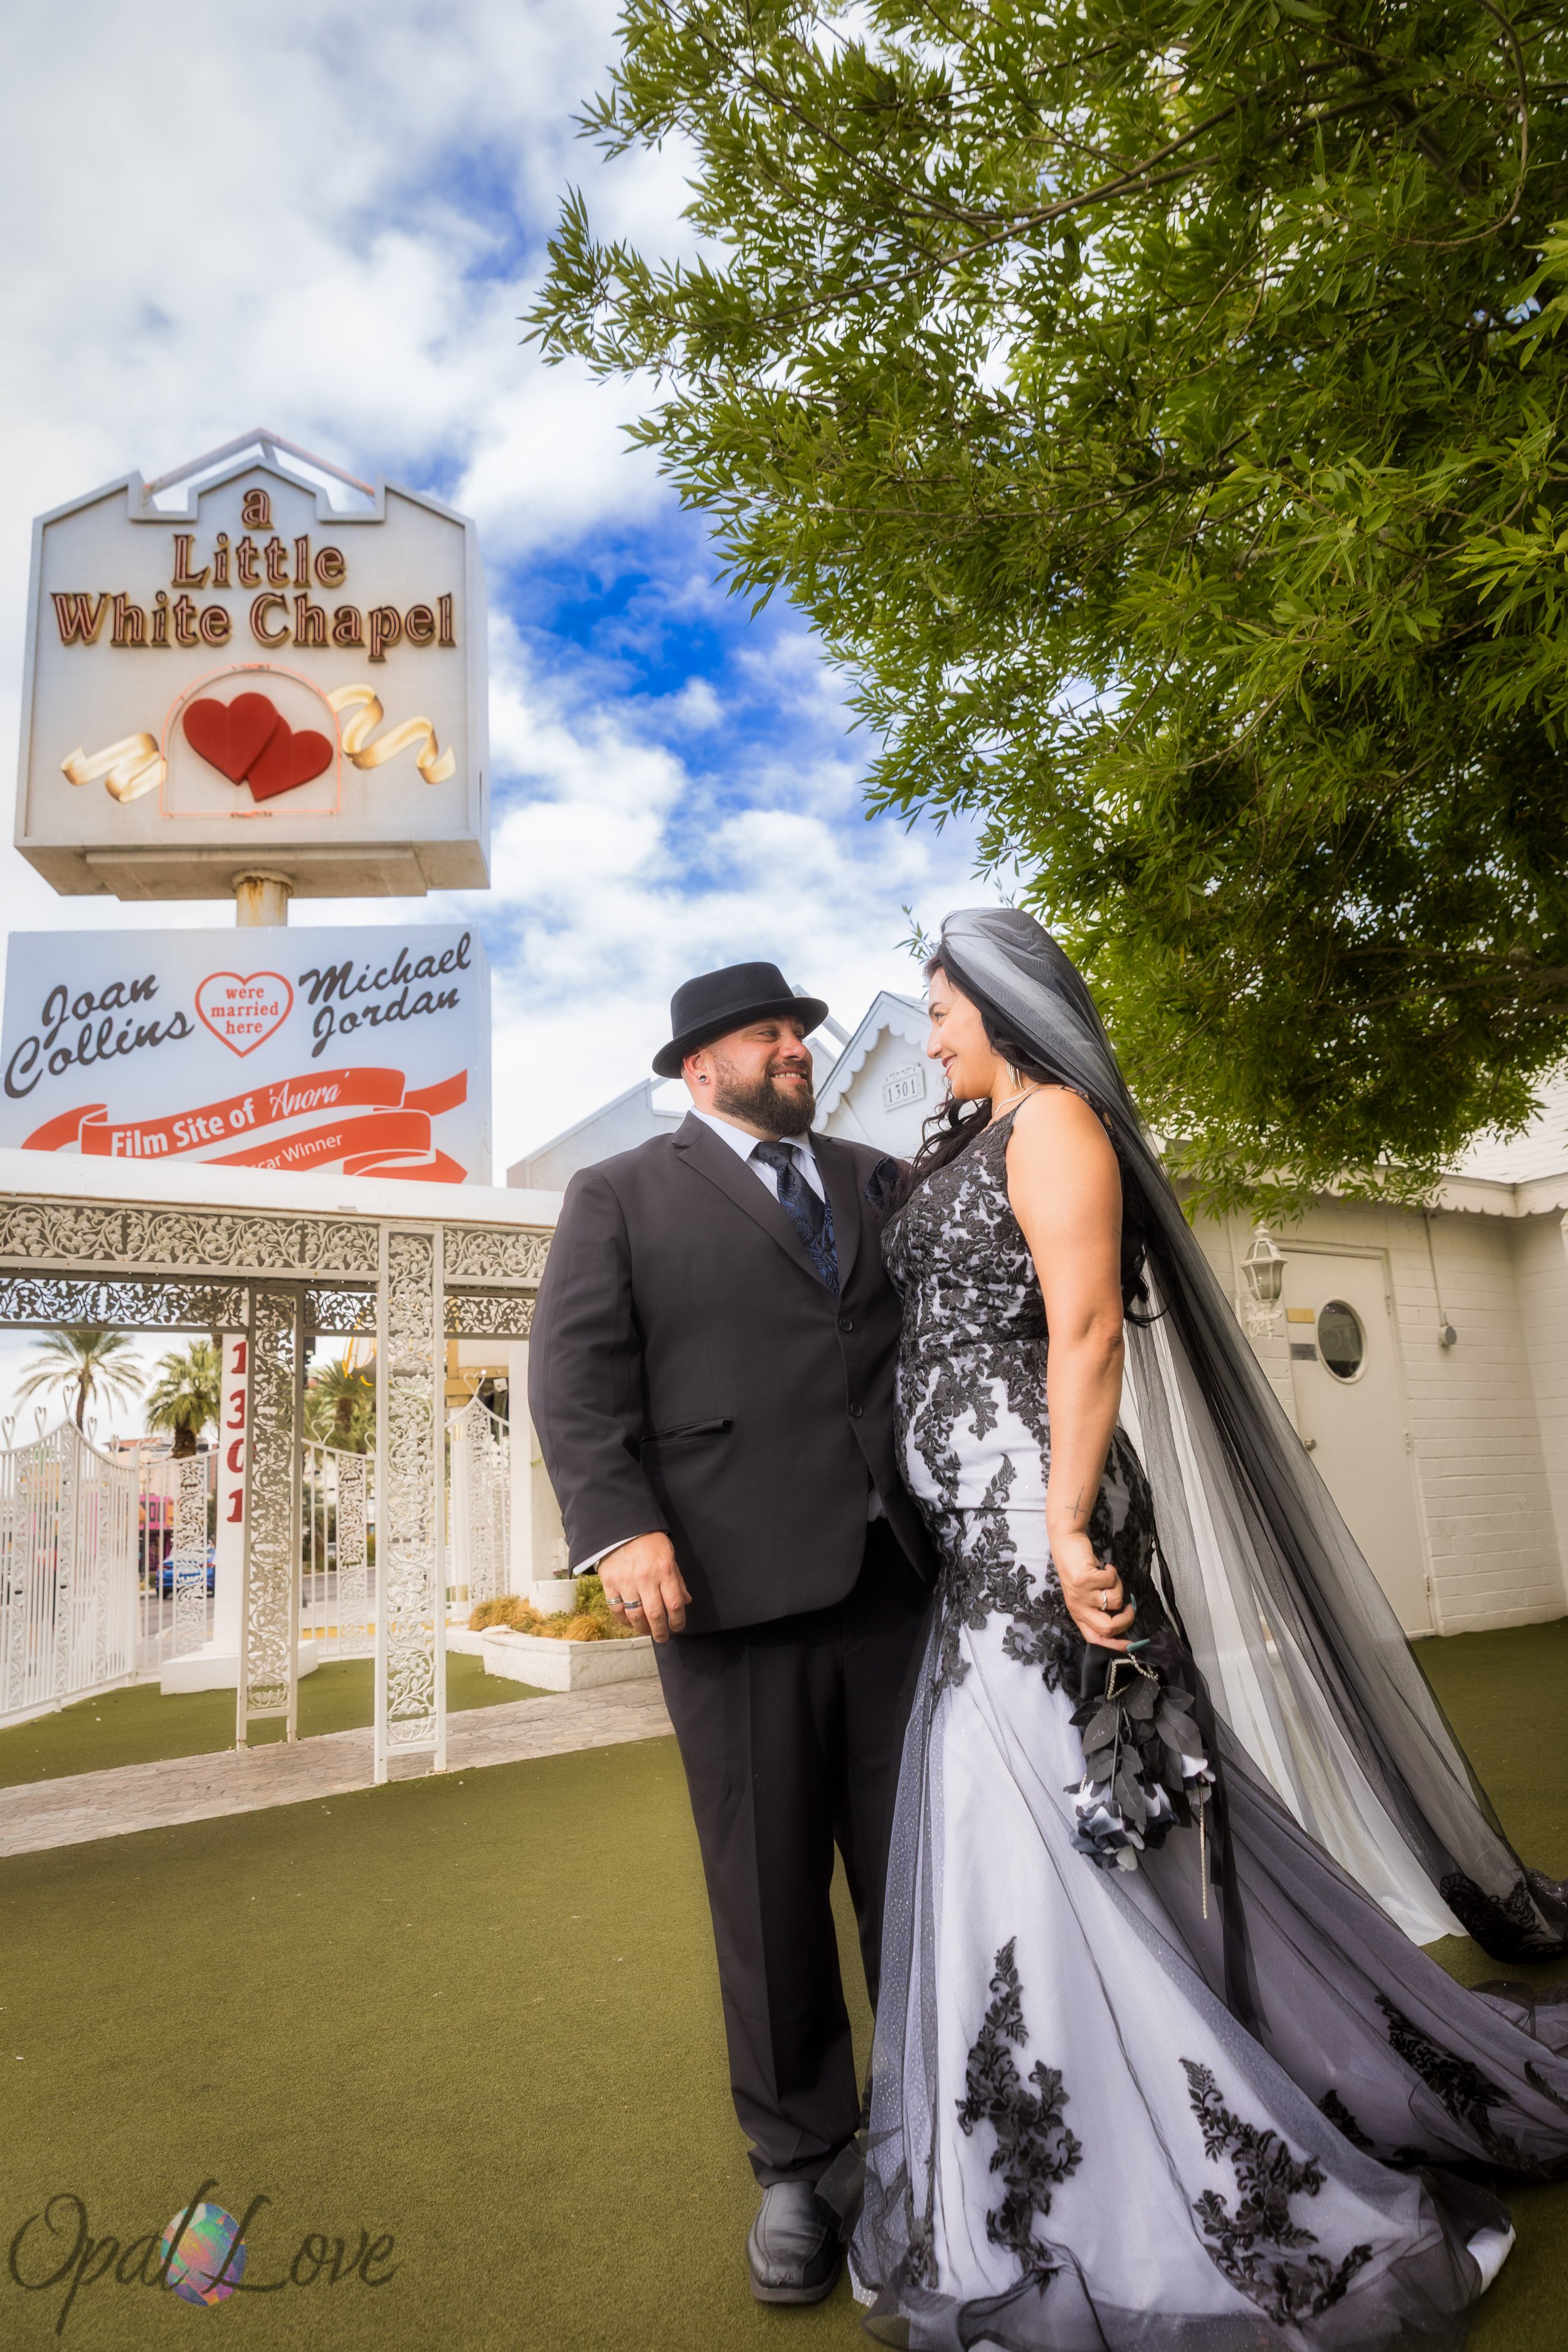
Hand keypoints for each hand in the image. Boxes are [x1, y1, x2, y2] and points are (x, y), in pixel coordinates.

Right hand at [599, 1531, 690, 1643]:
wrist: (622, 1528)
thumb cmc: (649, 1541)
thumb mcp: (669, 1556)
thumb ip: (677, 1580)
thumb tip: (686, 1601)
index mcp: (664, 1571)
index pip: (674, 1604)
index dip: (678, 1621)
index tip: (678, 1627)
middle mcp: (645, 1578)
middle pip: (655, 1614)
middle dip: (661, 1631)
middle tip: (663, 1637)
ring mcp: (626, 1582)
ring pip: (635, 1615)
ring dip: (643, 1629)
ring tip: (647, 1631)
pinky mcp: (610, 1583)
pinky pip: (616, 1609)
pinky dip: (624, 1621)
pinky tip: (631, 1623)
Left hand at [1052, 1530, 1135, 1651]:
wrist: (1065, 1543)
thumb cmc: (1079, 1569)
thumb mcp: (1086, 1594)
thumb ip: (1098, 1608)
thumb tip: (1123, 1619)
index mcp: (1078, 1614)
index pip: (1095, 1640)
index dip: (1115, 1646)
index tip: (1131, 1645)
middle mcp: (1077, 1608)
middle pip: (1107, 1628)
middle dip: (1126, 1620)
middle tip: (1131, 1607)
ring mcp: (1080, 1594)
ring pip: (1115, 1601)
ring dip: (1119, 1587)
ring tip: (1108, 1577)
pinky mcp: (1083, 1579)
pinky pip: (1112, 1581)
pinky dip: (1113, 1572)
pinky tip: (1104, 1567)